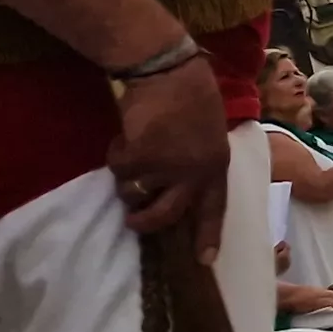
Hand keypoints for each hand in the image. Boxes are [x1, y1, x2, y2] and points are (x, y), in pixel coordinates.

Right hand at [110, 53, 229, 244]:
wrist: (169, 71)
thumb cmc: (190, 95)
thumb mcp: (207, 133)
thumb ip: (197, 160)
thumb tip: (176, 187)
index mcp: (217, 165)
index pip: (214, 207)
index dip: (207, 234)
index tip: (205, 260)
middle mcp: (195, 172)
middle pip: (166, 215)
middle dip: (144, 222)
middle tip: (133, 219)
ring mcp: (168, 167)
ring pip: (134, 192)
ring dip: (127, 176)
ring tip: (135, 148)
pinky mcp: (141, 158)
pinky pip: (118, 169)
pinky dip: (115, 152)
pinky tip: (128, 133)